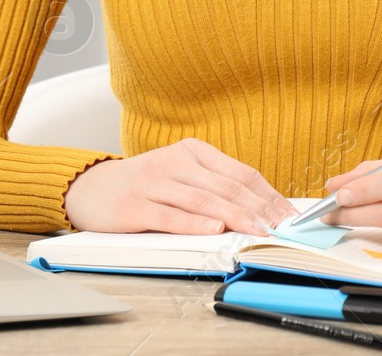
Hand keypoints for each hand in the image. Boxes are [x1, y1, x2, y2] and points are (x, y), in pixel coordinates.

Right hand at [63, 138, 295, 236]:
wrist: (92, 187)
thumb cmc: (145, 185)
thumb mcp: (181, 175)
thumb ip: (215, 187)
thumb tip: (261, 210)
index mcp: (193, 151)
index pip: (240, 173)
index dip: (268, 195)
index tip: (289, 215)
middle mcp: (176, 162)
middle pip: (226, 186)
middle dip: (259, 208)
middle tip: (282, 227)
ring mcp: (155, 182)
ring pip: (202, 199)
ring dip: (234, 216)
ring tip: (258, 230)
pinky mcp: (136, 205)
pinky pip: (170, 215)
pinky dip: (194, 223)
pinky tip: (213, 228)